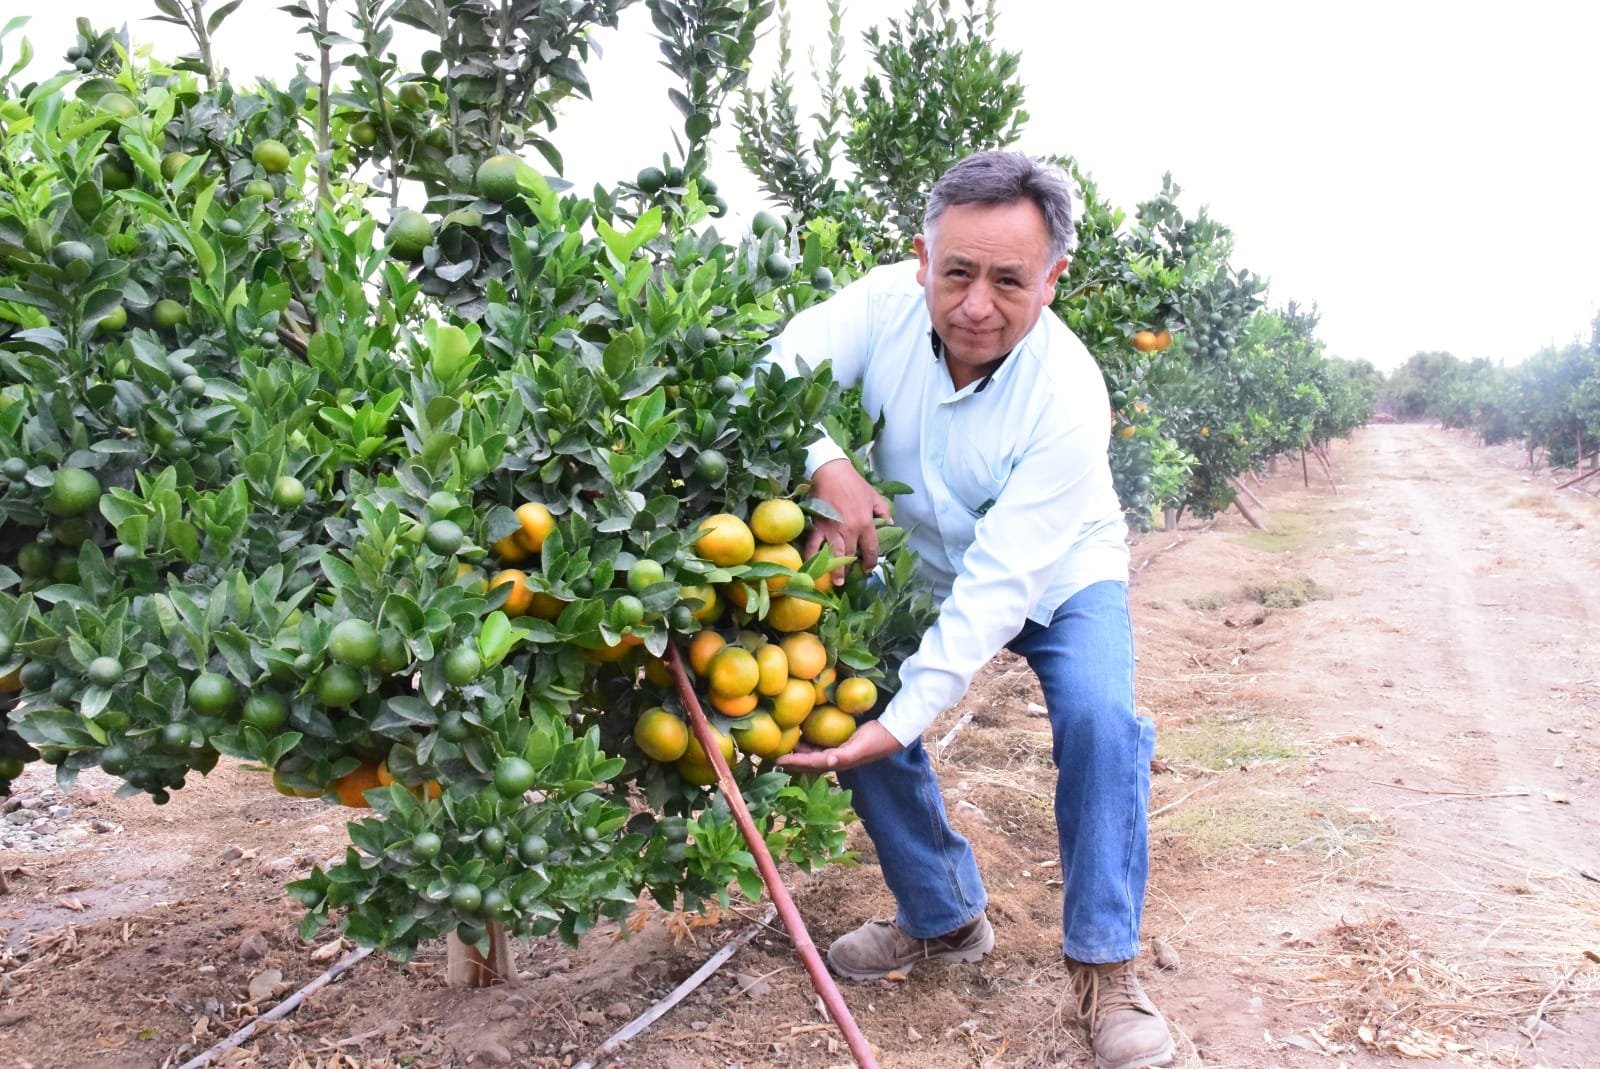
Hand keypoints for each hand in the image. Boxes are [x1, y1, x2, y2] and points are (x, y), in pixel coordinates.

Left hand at [776, 720, 901, 773]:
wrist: (893, 733)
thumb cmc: (876, 739)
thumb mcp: (860, 746)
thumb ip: (844, 755)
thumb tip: (827, 761)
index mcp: (837, 761)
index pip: (810, 763)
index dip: (794, 762)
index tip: (776, 759)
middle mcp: (835, 759)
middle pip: (808, 763)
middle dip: (791, 761)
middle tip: (772, 756)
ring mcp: (838, 752)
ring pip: (812, 755)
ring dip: (797, 752)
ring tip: (782, 746)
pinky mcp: (840, 744)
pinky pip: (819, 746)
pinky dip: (807, 743)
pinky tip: (800, 735)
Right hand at [806, 458, 891, 585]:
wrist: (831, 471)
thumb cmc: (854, 483)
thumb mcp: (874, 496)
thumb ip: (884, 512)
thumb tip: (890, 526)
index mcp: (866, 523)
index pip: (871, 549)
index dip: (871, 561)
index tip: (869, 568)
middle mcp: (850, 530)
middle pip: (852, 554)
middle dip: (852, 567)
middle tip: (851, 577)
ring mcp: (833, 530)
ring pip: (835, 554)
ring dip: (836, 571)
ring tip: (837, 582)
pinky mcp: (818, 526)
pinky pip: (814, 545)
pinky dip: (812, 557)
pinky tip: (812, 568)